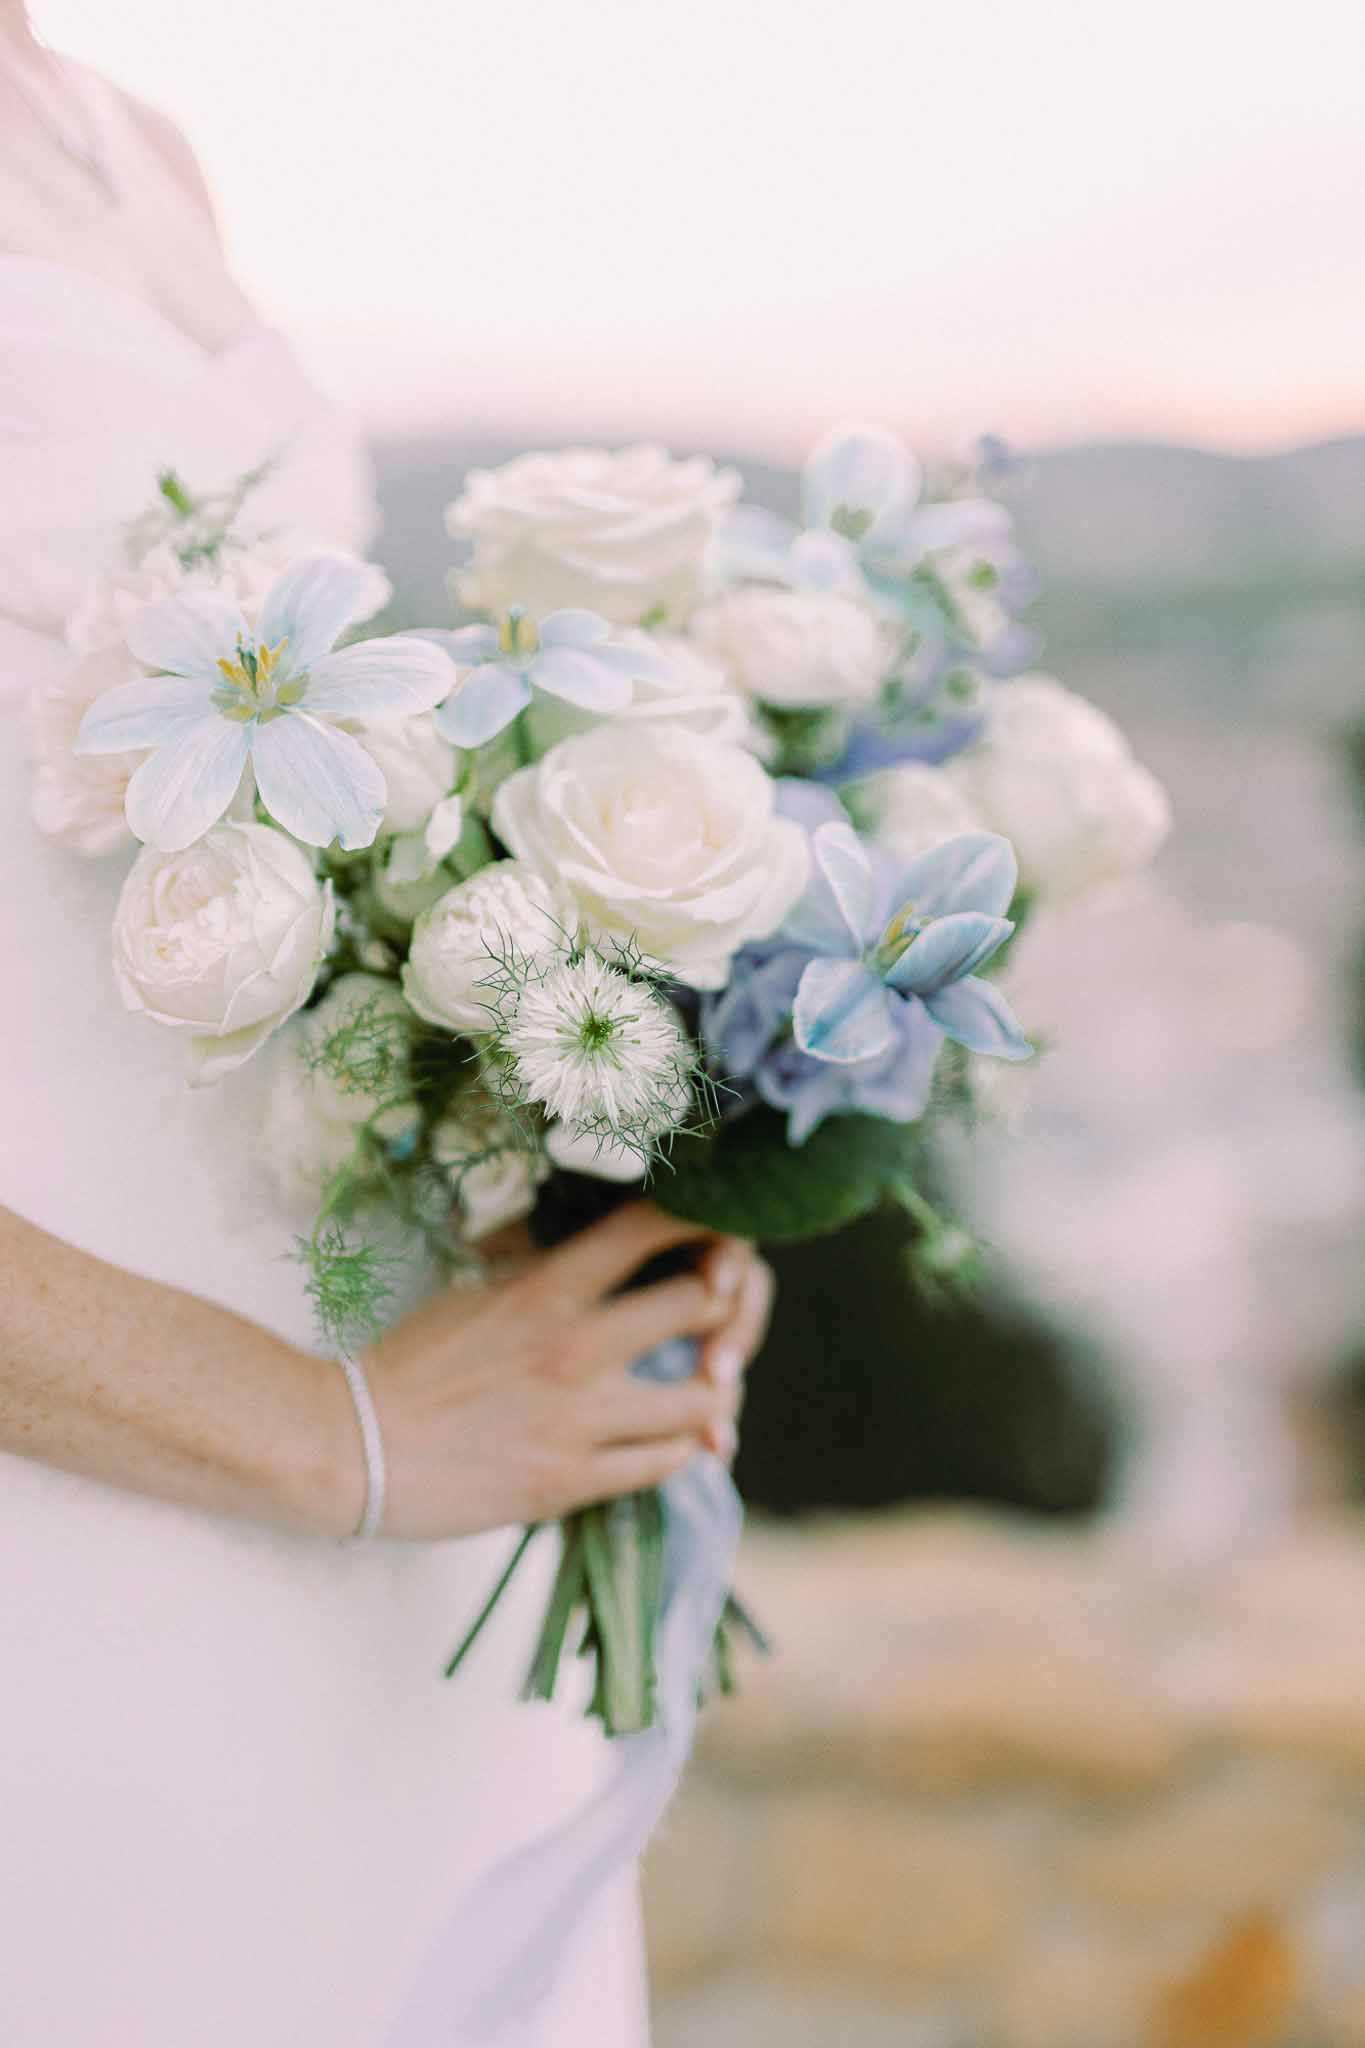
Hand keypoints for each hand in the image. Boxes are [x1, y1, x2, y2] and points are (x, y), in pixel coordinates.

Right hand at [327, 1205, 771, 1540]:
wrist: (353, 1448)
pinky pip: (663, 1464)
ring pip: (701, 1399)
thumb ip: (544, 1274)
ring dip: (712, 1394)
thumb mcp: (479, 1295)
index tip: (718, 1227)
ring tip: (702, 1392)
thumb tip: (594, 1249)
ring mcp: (578, 1418)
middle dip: (723, 1309)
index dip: (700, 1221)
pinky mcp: (570, 1482)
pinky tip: (667, 1442)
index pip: (648, 1227)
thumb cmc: (409, 1365)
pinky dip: (678, 1450)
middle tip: (719, 1321)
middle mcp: (574, 1346)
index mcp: (545, 1289)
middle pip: (701, 1305)